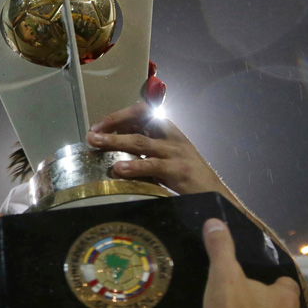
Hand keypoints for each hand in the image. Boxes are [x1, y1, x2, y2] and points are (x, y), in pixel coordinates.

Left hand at [86, 101, 229, 197]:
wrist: (216, 196)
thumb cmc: (187, 177)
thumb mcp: (167, 157)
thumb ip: (146, 150)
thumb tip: (112, 149)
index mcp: (169, 131)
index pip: (142, 112)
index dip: (119, 116)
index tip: (99, 126)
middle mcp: (172, 137)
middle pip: (140, 119)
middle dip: (113, 123)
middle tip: (92, 133)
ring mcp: (176, 153)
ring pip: (141, 141)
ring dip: (115, 141)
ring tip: (96, 143)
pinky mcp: (179, 171)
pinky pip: (152, 166)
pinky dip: (134, 167)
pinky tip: (119, 170)